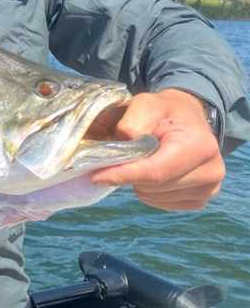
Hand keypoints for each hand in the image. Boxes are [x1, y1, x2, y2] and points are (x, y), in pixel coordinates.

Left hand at [90, 89, 224, 209]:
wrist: (186, 119)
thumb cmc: (164, 111)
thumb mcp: (147, 104)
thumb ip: (134, 120)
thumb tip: (125, 141)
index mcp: (200, 145)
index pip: (156, 171)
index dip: (124, 174)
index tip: (96, 176)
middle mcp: (212, 170)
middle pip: (155, 186)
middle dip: (130, 174)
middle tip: (122, 156)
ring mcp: (210, 188)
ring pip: (156, 197)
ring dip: (139, 183)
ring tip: (143, 159)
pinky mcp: (201, 200)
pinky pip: (164, 204)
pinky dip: (150, 192)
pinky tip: (153, 173)